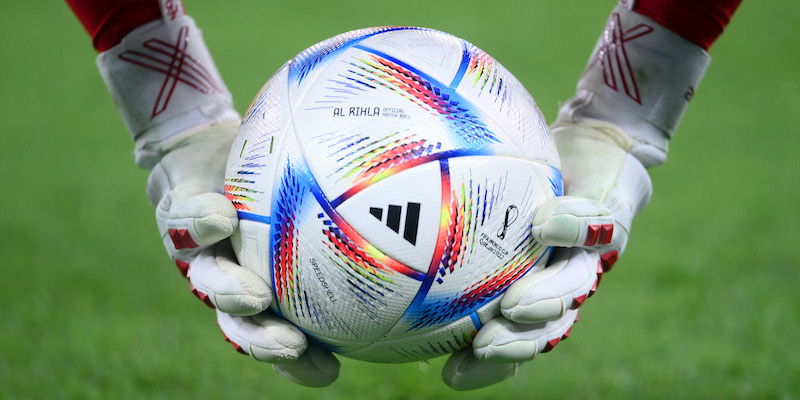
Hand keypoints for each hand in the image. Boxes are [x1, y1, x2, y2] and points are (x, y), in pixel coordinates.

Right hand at [441, 121, 652, 389]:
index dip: (484, 366)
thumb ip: (427, 220)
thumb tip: (364, 236)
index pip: (506, 340)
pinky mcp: (610, 220)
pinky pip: (596, 229)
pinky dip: (573, 229)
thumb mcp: (468, 198)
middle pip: (545, 327)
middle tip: (481, 349)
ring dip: (546, 299)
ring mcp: (586, 253)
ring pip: (574, 290)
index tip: (451, 374)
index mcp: (524, 288)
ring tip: (516, 305)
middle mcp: (557, 279)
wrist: (590, 142)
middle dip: (515, 345)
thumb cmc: (519, 176)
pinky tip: (545, 226)